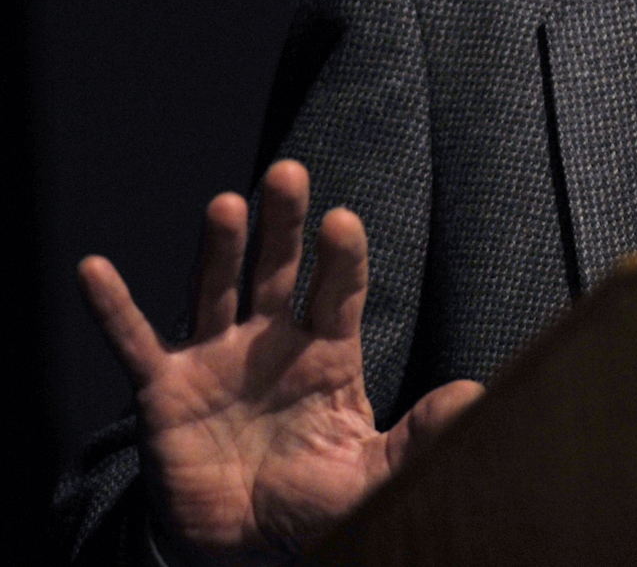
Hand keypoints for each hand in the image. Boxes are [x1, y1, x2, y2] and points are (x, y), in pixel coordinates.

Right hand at [77, 160, 482, 561]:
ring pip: (217, 289)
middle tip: (288, 172)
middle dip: (283, 224)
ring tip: (227, 203)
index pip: (338, 290)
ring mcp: (216, 360)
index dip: (340, 256)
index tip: (342, 220)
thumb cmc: (317, 501)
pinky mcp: (165, 391)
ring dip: (219, 249)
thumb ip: (424, 436)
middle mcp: (271, 342)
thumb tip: (477, 397)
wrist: (246, 546)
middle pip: (278, 269)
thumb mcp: (378, 473)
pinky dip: (113, 309)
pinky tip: (94, 270)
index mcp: (328, 352)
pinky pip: (134, 343)